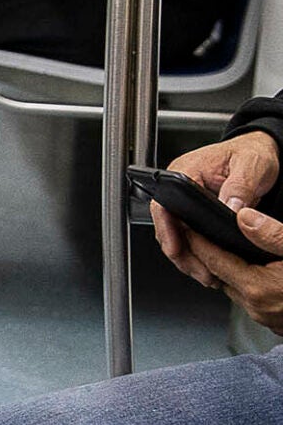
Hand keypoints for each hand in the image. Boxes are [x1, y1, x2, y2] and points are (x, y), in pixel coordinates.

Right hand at [155, 132, 282, 284]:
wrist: (260, 150)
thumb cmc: (252, 153)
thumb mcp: (251, 165)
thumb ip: (240, 187)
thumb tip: (231, 210)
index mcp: (186, 171)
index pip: (164, 204)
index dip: (167, 229)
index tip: (176, 247)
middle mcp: (181, 188)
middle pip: (167, 226)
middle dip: (180, 252)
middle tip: (200, 271)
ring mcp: (187, 201)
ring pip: (176, 235)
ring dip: (188, 257)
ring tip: (207, 275)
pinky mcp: (196, 212)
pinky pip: (189, 236)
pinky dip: (197, 252)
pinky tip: (210, 265)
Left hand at [185, 207, 282, 329]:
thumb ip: (272, 234)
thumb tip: (243, 217)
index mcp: (258, 287)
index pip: (213, 259)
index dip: (197, 239)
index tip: (185, 223)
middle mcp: (256, 306)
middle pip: (220, 275)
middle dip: (209, 253)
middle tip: (199, 230)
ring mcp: (266, 317)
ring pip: (234, 287)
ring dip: (228, 269)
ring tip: (223, 245)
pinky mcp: (276, 322)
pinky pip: (251, 298)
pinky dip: (247, 281)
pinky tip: (254, 268)